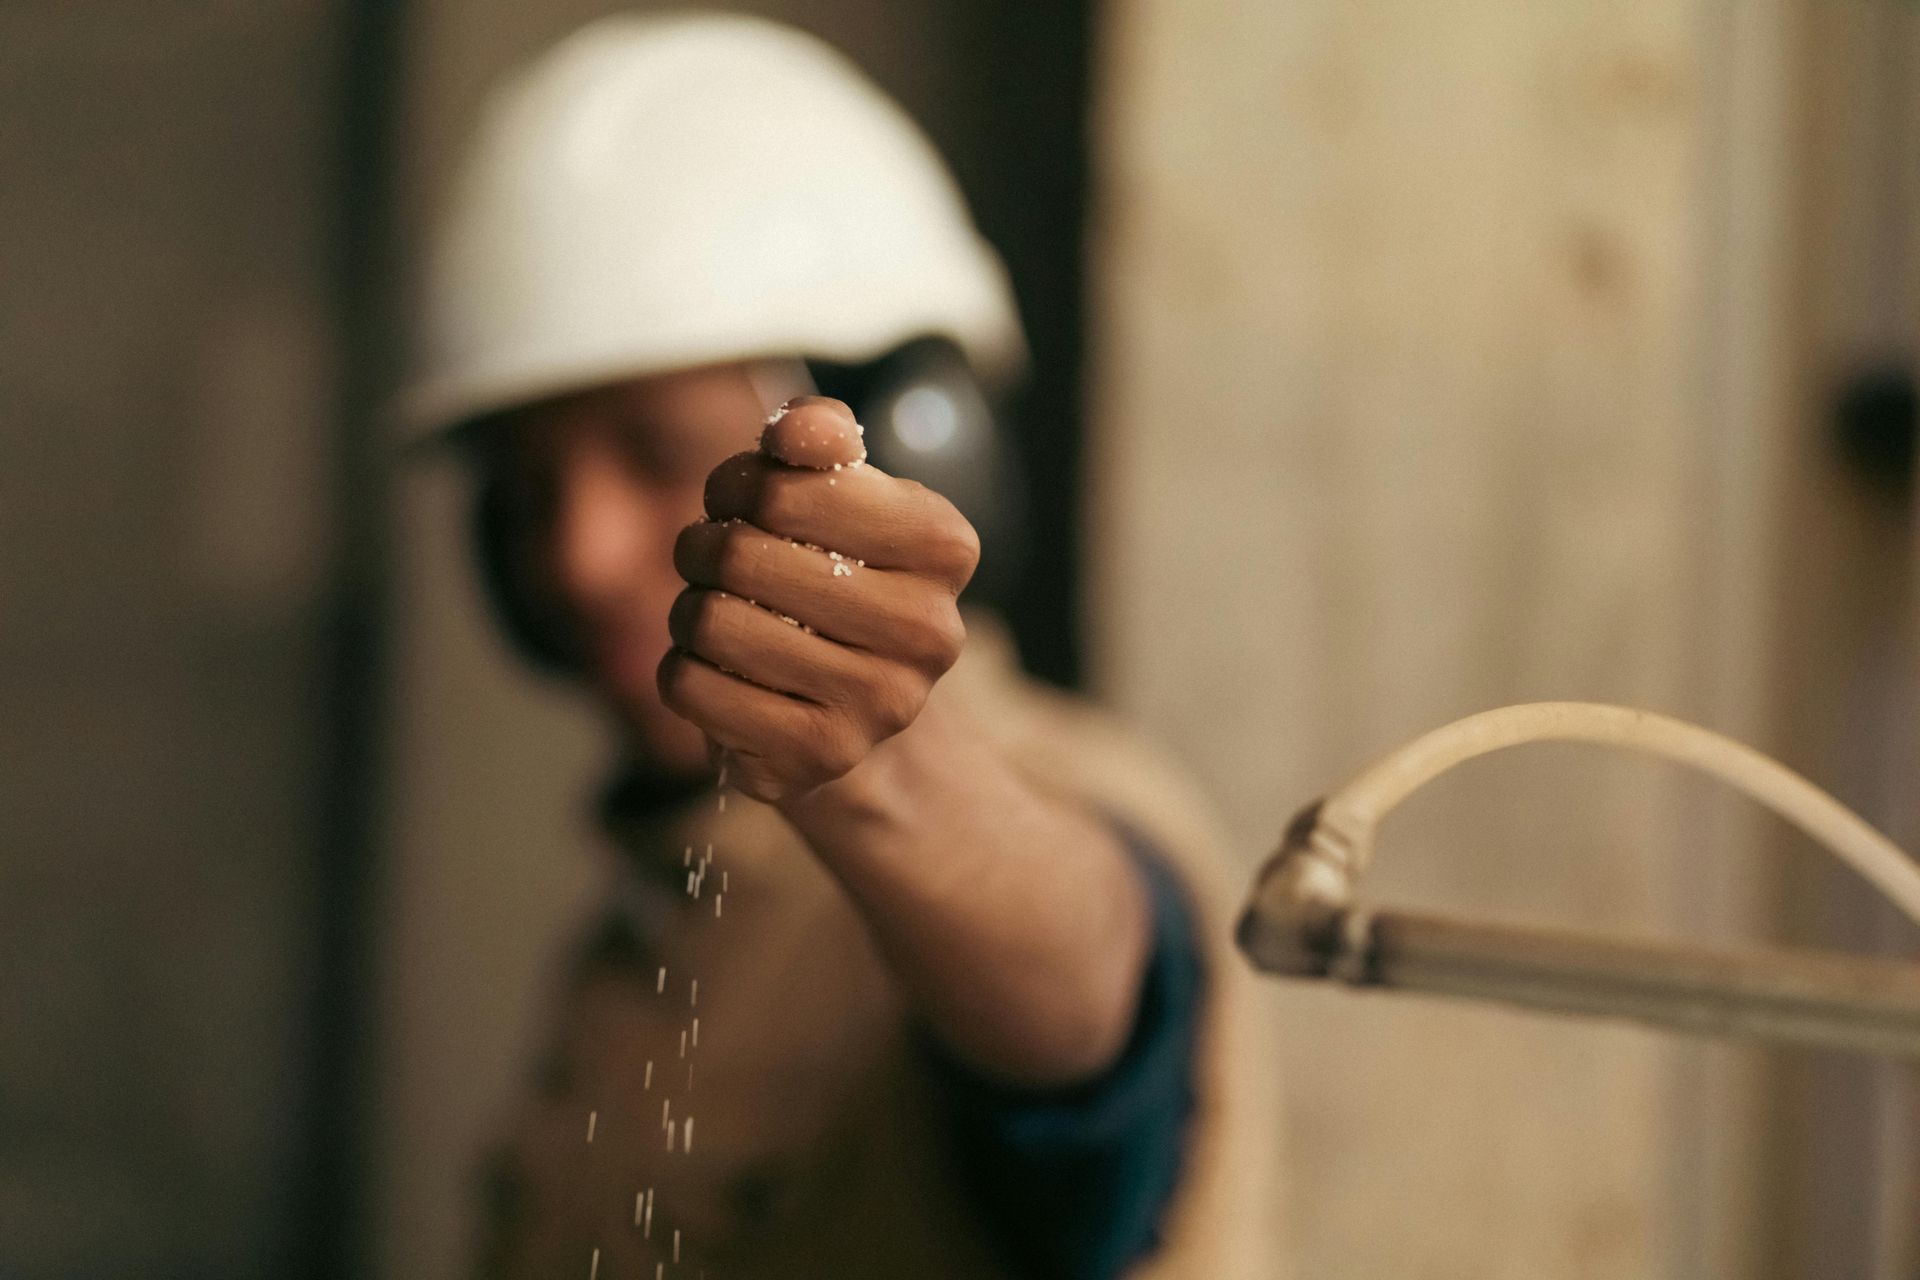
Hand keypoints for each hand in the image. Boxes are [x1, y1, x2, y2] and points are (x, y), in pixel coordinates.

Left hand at [659, 397, 979, 803]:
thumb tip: (797, 430)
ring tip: (718, 615)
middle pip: (742, 554)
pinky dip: (683, 672)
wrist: (855, 704)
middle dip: (706, 546)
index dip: (739, 484)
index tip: (744, 502)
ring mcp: (880, 705)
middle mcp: (930, 631)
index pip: (787, 488)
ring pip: (710, 623)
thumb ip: (820, 441)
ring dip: (689, 610)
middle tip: (717, 560)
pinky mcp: (819, 759)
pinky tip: (719, 673)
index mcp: (944, 546)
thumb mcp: (838, 494)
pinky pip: (693, 689)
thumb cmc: (835, 573)